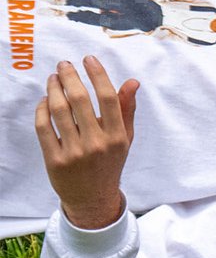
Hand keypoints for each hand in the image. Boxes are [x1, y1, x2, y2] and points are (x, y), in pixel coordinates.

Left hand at [36, 56, 139, 229]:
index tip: (88, 59)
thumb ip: (127, 110)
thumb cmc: (110, 163)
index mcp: (118, 136)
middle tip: (64, 65)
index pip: (108, 98)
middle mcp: (97, 143)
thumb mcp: (125, 139)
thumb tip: (132, 82)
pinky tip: (44, 100)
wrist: (92, 198)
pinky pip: (43, 127)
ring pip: (59, 111)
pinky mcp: (54, 159)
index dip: (98, 75)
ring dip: (53, 89)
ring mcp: (74, 152)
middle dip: (70, 77)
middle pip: (80, 100)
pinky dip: (42, 109)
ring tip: (53, 79)